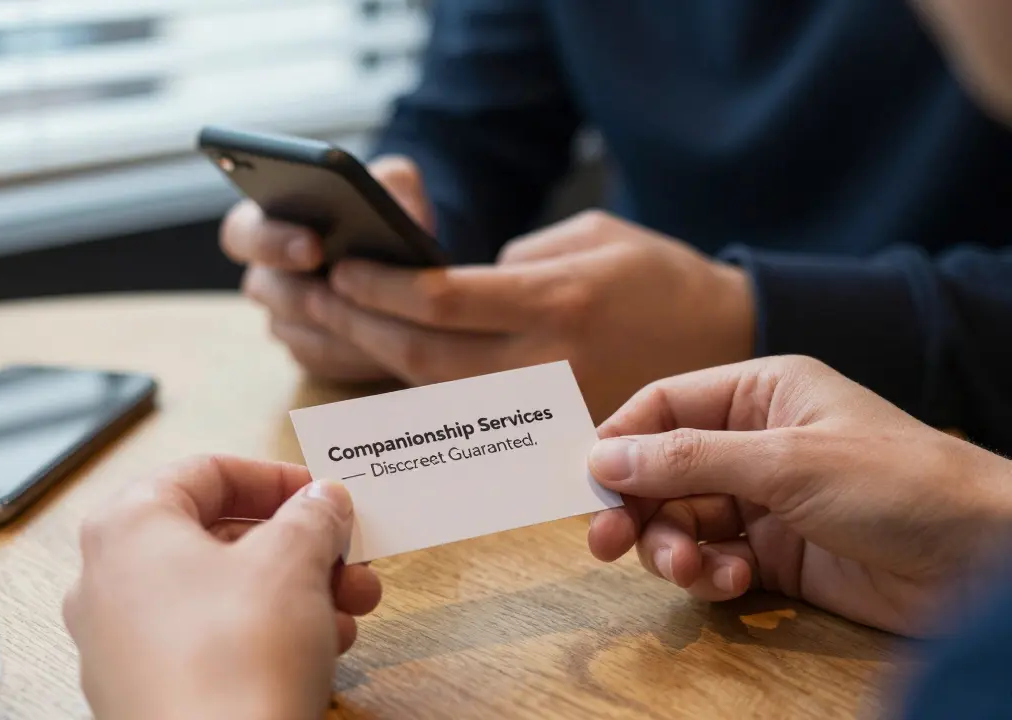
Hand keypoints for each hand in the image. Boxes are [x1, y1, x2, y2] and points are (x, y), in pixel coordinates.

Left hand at [63, 456, 382, 719]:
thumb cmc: (235, 660)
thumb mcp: (293, 561)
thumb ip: (312, 516)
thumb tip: (321, 502)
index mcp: (129, 526)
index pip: (206, 472)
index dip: (275, 478)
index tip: (321, 495)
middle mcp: (108, 580)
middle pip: (217, 537)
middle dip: (297, 546)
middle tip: (347, 557)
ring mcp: (119, 643)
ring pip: (219, 594)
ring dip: (294, 592)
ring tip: (348, 611)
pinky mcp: (143, 692)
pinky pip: (209, 643)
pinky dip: (264, 635)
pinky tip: (319, 651)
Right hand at [222, 156, 433, 382]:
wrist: (410, 260)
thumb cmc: (389, 213)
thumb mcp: (396, 184)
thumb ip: (392, 180)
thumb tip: (388, 202)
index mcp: (270, 221)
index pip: (241, 232)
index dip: (269, 242)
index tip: (312, 247)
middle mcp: (267, 273)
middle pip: (262, 290)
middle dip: (303, 293)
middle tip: (345, 292)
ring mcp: (283, 316)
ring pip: (293, 331)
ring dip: (334, 327)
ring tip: (379, 322)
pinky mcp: (308, 351)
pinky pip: (319, 359)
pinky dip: (350, 355)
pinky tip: (384, 347)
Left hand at [309, 210, 753, 418]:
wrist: (728, 342)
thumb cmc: (660, 277)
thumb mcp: (593, 236)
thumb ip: (517, 261)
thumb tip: (454, 286)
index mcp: (557, 302)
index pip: (445, 303)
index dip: (382, 287)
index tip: (341, 266)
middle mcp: (546, 362)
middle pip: (425, 357)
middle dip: (359, 325)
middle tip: (313, 297)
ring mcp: (546, 406)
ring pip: (437, 392)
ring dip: (377, 360)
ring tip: (333, 326)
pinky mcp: (550, 431)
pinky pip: (469, 415)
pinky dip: (419, 392)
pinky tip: (385, 365)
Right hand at [585, 356, 1011, 635]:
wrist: (985, 559)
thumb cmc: (896, 483)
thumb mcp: (784, 462)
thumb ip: (688, 460)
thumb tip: (600, 456)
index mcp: (760, 393)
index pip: (664, 406)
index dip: (619, 441)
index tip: (585, 483)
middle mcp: (755, 441)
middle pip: (663, 470)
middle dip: (637, 506)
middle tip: (607, 544)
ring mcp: (765, 500)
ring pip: (682, 520)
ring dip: (672, 548)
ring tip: (689, 570)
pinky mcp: (777, 554)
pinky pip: (714, 559)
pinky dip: (710, 574)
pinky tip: (733, 582)